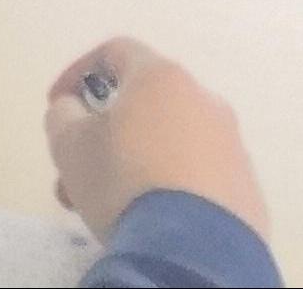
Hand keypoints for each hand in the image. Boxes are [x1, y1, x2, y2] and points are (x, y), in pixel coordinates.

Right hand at [43, 38, 266, 245]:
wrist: (194, 249)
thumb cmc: (123, 180)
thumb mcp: (70, 144)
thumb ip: (64, 115)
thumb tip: (74, 110)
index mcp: (162, 79)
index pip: (117, 52)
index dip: (78, 74)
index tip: (58, 106)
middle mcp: (204, 102)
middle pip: (144, 105)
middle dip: (104, 134)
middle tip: (77, 169)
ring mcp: (231, 146)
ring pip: (170, 144)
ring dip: (134, 163)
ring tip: (106, 203)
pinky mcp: (245, 189)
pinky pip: (197, 177)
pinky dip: (170, 188)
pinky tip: (150, 218)